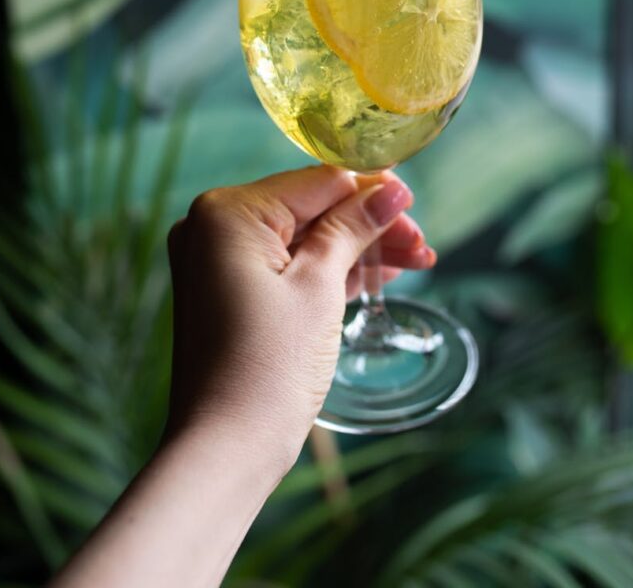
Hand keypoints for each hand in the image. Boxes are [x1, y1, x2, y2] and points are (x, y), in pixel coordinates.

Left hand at [165, 165, 435, 470]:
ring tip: (413, 261)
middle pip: (311, 209)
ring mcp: (216, 261)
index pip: (316, 182)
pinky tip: (374, 274)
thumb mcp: (320, 285)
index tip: (413, 204)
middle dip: (368, 226)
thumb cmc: (270, 365)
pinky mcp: (228, 292)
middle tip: (420, 244)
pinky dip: (327, 270)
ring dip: (355, 249)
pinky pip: (285, 265)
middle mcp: (212, 227)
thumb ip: (353, 228)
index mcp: (226, 212)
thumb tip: (392, 188)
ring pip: (302, 238)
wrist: (226, 449)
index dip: (370, 191)